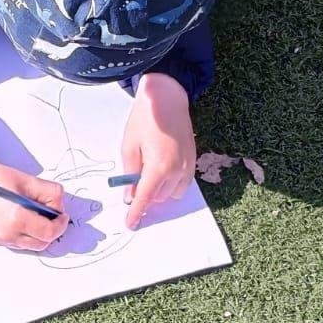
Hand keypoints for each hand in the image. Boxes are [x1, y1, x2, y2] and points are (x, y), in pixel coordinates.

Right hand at [0, 154, 68, 252]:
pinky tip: (24, 218)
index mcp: (17, 218)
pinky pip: (19, 243)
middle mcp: (8, 233)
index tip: (63, 215)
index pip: (49, 232)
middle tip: (52, 214)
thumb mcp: (26, 180)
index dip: (60, 224)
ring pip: (31, 246)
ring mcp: (0, 238)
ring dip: (40, 234)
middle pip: (42, 243)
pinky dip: (27, 235)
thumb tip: (59, 205)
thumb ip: (48, 192)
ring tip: (37, 216)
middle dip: (52, 230)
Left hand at [120, 72, 196, 228]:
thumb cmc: (145, 120)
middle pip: (159, 198)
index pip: (145, 198)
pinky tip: (161, 169)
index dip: (136, 213)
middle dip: (145, 195)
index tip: (130, 224)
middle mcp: (177, 170)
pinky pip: (182, 184)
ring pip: (171, 194)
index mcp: (158, 167)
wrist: (167, 98)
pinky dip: (171, 184)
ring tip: (148, 170)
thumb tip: (130, 196)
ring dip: (159, 190)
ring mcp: (188, 166)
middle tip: (134, 180)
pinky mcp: (193, 161)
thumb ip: (130, 175)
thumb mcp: (129, 147)